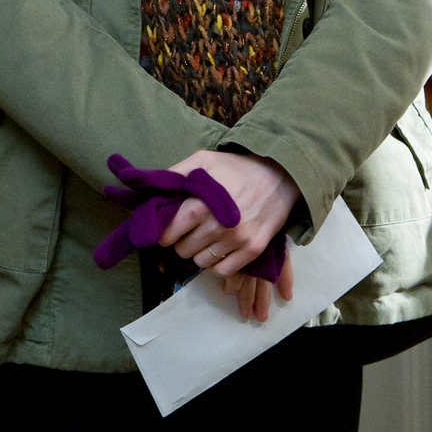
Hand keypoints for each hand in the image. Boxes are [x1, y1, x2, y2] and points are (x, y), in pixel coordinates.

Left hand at [158, 149, 298, 321]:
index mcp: (199, 206)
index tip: (171, 228)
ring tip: (208, 236)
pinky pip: (222, 271)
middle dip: (182, 241)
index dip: (165, 233)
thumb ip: (176, 174)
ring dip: (200, 252)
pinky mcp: (252, 250)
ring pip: (200, 262)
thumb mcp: (203, 160)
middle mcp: (216, 227)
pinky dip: (218, 263)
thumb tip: (151, 189)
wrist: (279, 175)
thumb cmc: (236, 167)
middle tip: (192, 229)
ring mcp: (236, 241)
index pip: (167, 234)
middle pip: (182, 250)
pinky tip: (221, 247)